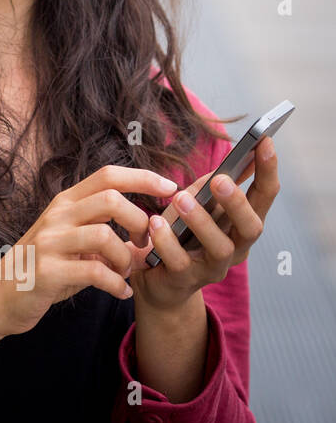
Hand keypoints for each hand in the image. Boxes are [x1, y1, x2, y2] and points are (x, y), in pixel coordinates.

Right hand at [0, 166, 178, 336]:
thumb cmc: (42, 268)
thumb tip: (151, 238)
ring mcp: (50, 243)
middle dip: (140, 221)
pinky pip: (95, 272)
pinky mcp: (48, 272)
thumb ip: (106, 235)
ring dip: (126, 258)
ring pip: (105, 235)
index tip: (170, 187)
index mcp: (65, 204)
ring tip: (125, 272)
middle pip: (111, 198)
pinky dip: (117, 285)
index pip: (107, 175)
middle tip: (144, 243)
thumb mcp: (72, 244)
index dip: (143, 177)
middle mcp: (57, 216)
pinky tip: (121, 293)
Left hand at [129, 136, 279, 311]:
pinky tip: (155, 223)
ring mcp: (212, 268)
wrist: (156, 281)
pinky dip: (167, 241)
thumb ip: (211, 186)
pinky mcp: (184, 280)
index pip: (264, 198)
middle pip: (251, 227)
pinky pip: (180, 262)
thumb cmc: (179, 236)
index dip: (267, 170)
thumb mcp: (195, 206)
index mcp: (241, 226)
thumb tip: (235, 157)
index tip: (265, 140)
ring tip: (181, 199)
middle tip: (220, 180)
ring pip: (220, 247)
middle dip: (237, 202)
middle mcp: (236, 249)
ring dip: (202, 220)